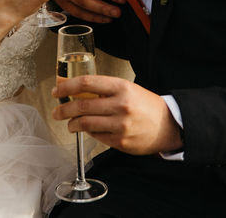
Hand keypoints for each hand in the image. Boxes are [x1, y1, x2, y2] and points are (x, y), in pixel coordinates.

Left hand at [52, 75, 182, 155]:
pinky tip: (89, 130)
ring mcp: (120, 125)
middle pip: (81, 106)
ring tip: (70, 123)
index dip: (67, 86)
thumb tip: (76, 92)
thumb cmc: (145, 105)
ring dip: (72, 124)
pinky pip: (96, 136)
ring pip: (85, 123)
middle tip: (56, 111)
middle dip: (64, 110)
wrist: (168, 125)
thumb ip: (104, 90)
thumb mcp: (127, 89)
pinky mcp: (120, 141)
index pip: (86, 83)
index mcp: (121, 87)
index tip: (57, 91)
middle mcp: (120, 105)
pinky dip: (88, 133)